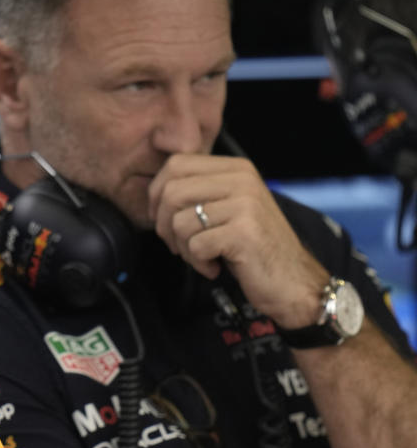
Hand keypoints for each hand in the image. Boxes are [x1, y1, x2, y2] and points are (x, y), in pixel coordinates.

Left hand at [148, 154, 328, 327]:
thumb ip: (198, 193)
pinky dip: (199, 263)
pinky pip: (196, 246)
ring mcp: (246, 204)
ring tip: (204, 257)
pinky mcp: (245, 232)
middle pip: (172, 192)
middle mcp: (242, 180)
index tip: (163, 219)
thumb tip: (153, 193)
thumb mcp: (226, 209)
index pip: (176, 164)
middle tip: (180, 246)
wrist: (295, 283)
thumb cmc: (252, 248)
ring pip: (180, 222)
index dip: (157, 194)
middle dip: (165, 226)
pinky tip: (216, 267)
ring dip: (183, 248)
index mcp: (236, 169)